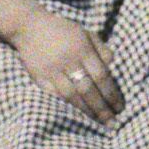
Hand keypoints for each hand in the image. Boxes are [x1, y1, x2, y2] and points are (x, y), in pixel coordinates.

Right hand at [0, 0, 123, 126]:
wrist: (28, 27)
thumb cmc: (62, 30)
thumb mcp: (85, 32)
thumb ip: (100, 48)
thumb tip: (113, 65)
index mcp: (83, 49)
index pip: (101, 76)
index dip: (111, 94)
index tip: (120, 107)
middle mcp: (68, 61)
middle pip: (88, 89)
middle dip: (102, 108)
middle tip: (112, 122)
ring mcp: (52, 71)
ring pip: (72, 96)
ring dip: (86, 111)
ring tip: (98, 121)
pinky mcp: (39, 78)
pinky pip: (56, 96)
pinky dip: (68, 106)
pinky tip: (78, 115)